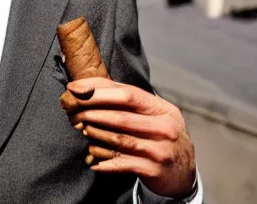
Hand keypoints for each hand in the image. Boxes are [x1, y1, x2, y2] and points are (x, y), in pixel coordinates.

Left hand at [62, 77, 195, 198]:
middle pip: (121, 116)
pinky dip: (105, 161)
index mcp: (161, 108)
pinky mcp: (154, 170)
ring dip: (95, 134)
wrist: (184, 170)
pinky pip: (123, 164)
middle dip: (92, 111)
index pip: (127, 94)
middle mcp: (164, 127)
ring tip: (80, 128)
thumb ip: (126, 99)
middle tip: (72, 111)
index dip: (98, 90)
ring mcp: (160, 150)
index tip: (75, 89)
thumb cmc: (159, 134)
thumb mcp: (151, 113)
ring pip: (120, 139)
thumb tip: (88, 86)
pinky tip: (92, 159)